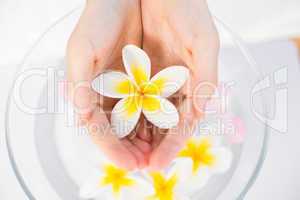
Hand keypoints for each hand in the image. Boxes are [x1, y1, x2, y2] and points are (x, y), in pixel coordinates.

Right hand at [66, 0, 149, 169]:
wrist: (121, 1)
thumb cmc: (97, 23)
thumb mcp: (81, 52)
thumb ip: (80, 86)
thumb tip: (83, 118)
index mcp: (89, 93)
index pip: (99, 130)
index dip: (113, 149)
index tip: (129, 164)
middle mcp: (107, 95)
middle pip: (120, 131)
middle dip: (133, 149)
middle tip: (149, 164)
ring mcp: (126, 89)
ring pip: (137, 122)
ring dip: (148, 139)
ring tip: (160, 154)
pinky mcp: (143, 80)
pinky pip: (151, 105)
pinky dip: (157, 119)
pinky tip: (166, 130)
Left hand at [141, 0, 219, 169]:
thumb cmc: (188, 11)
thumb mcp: (203, 42)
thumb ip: (205, 77)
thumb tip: (201, 111)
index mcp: (192, 85)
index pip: (183, 124)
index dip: (172, 146)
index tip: (159, 163)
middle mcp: (173, 88)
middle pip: (162, 126)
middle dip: (152, 148)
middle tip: (139, 166)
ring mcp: (155, 82)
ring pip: (145, 117)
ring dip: (137, 137)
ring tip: (126, 156)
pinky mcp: (138, 73)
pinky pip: (130, 98)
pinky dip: (124, 115)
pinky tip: (116, 129)